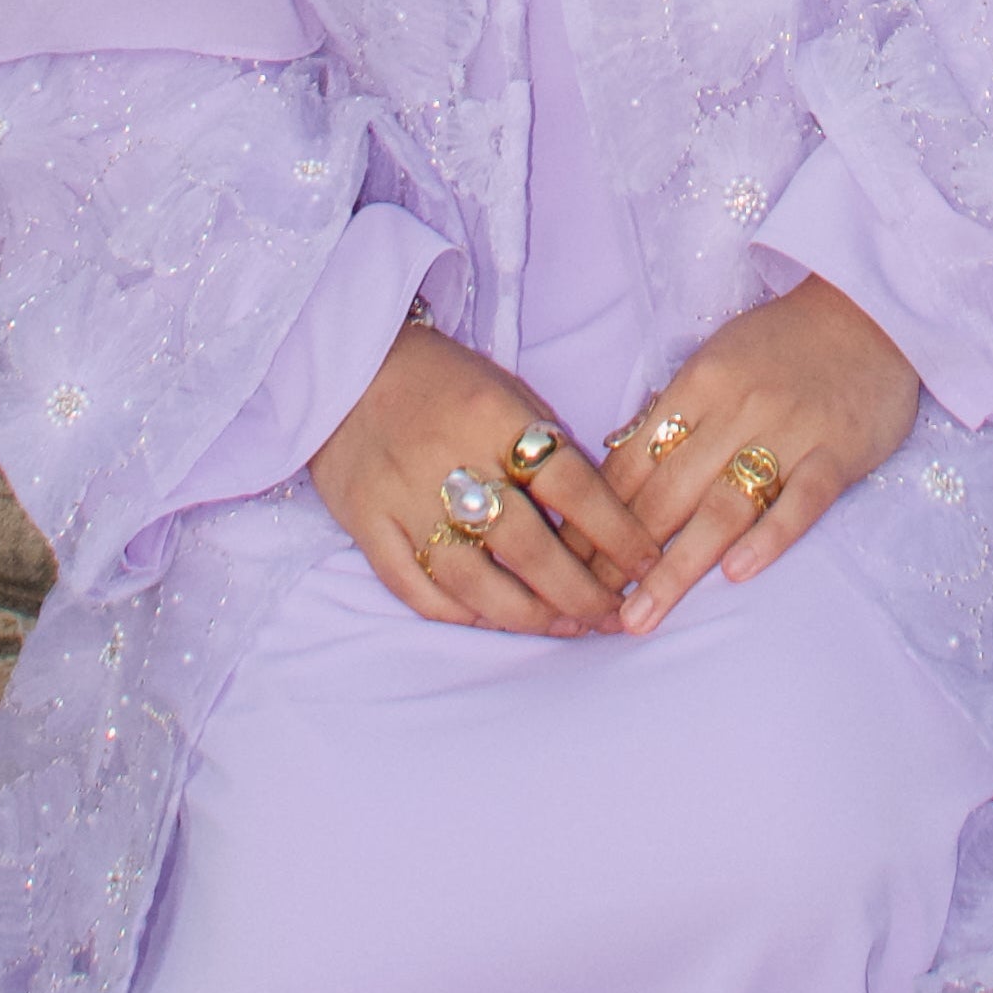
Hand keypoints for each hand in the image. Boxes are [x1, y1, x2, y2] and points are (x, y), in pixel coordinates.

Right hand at [312, 321, 659, 637]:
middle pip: (526, 544)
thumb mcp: (507, 391)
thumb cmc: (444, 381)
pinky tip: (496, 621)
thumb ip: (548, 449)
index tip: (647, 565)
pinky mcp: (365, 522)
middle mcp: (449, 458)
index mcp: (494, 415)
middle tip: (611, 615)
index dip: (616, 533)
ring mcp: (401, 497)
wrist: (346, 366)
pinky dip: (460, 614)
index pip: (571, 484)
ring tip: (565, 626)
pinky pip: (415, 588)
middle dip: (578, 590)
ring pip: (471, 579)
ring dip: (526, 615)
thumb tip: (603, 522)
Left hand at [601, 276, 921, 636]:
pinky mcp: (838, 453)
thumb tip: (615, 465)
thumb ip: (670, 412)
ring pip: (723, 508)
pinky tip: (736, 575)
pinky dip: (769, 538)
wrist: (871, 312)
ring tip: (642, 616)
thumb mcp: (715, 360)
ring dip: (677, 568)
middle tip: (590, 606)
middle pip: (667, 493)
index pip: (632, 463)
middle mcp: (737, 409)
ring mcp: (790, 433)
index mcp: (698, 384)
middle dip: (621, 556)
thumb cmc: (783, 343)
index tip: (571, 565)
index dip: (595, 518)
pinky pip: (801, 502)